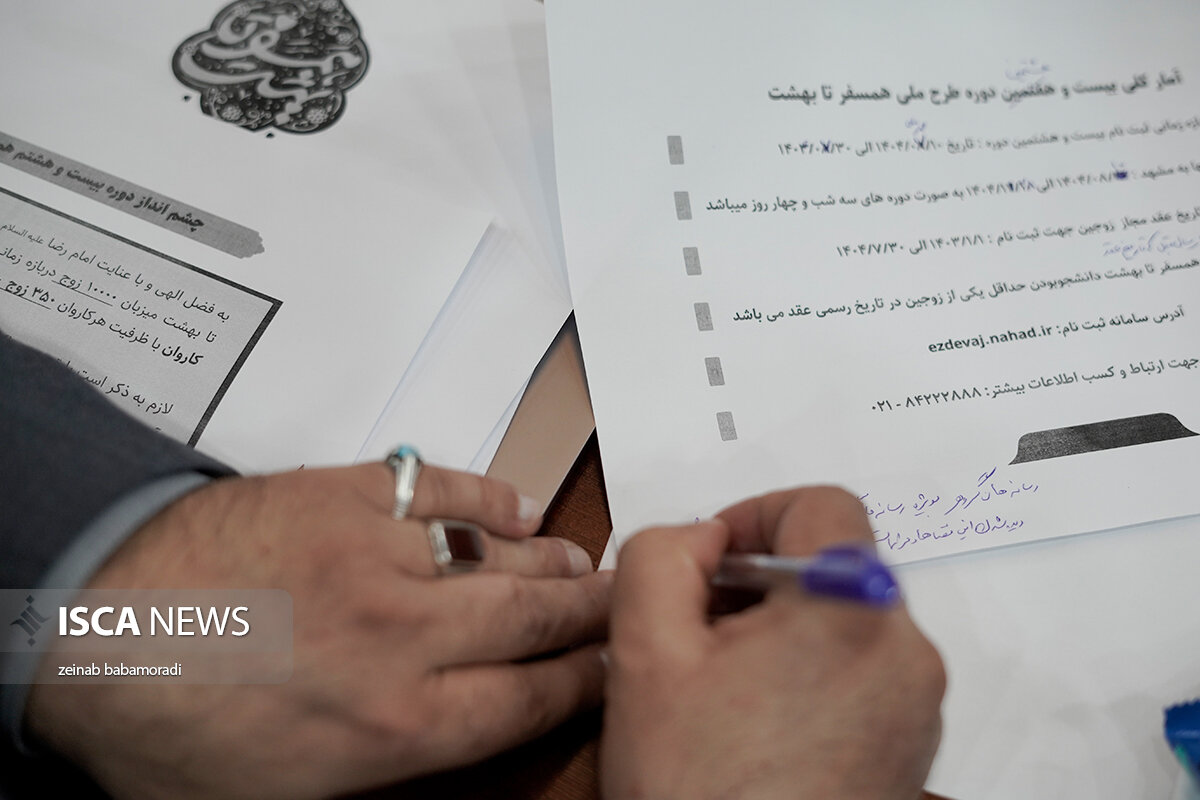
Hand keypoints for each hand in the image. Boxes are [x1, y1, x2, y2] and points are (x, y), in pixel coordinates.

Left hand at [26, 463, 609, 799]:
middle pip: (536, 619)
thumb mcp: (293, 797)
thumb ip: (393, 767)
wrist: (82, 636)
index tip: (614, 662)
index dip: (587, 678)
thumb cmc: (172, 733)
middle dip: (595, 611)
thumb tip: (462, 738)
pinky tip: (511, 506)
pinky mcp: (341, 495)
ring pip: (500, 555)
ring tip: (583, 560)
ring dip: (551, 558)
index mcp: (397, 726)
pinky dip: (483, 495)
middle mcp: (405, 640)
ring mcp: (376, 557)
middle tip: (627, 598)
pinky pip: (438, 489)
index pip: (532, 697)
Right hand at [601, 487, 943, 799]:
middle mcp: (906, 652)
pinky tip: (759, 722)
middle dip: (762, 582)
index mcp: (851, 612)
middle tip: (701, 630)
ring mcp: (918, 705)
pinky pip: (867, 672)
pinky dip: (815, 673)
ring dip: (786, 630)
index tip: (711, 561)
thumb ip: (660, 555)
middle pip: (836, 564)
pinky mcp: (914, 745)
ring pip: (849, 619)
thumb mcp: (642, 652)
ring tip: (724, 687)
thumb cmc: (696, 789)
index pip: (822, 504)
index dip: (755, 515)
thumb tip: (701, 535)